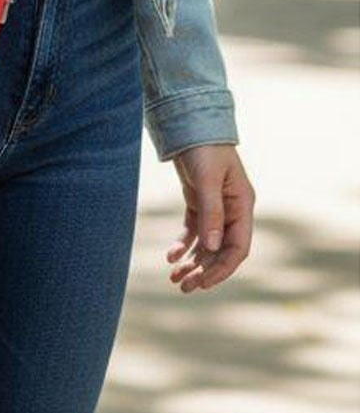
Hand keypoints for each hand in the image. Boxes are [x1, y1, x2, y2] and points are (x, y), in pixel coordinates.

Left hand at [167, 144, 254, 292]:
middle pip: (221, 250)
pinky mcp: (199, 201)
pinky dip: (184, 244)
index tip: (204, 284)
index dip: (223, 269)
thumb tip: (214, 248)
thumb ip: (211, 212)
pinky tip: (171, 256)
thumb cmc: (204, 150)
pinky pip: (194, 230)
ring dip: (193, 262)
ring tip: (174, 278)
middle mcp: (232, 210)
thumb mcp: (208, 181)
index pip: (238, 247)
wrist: (191, 125)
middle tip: (183, 287)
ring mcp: (216, 206)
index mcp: (242, 206)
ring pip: (207, 243)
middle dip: (204, 270)